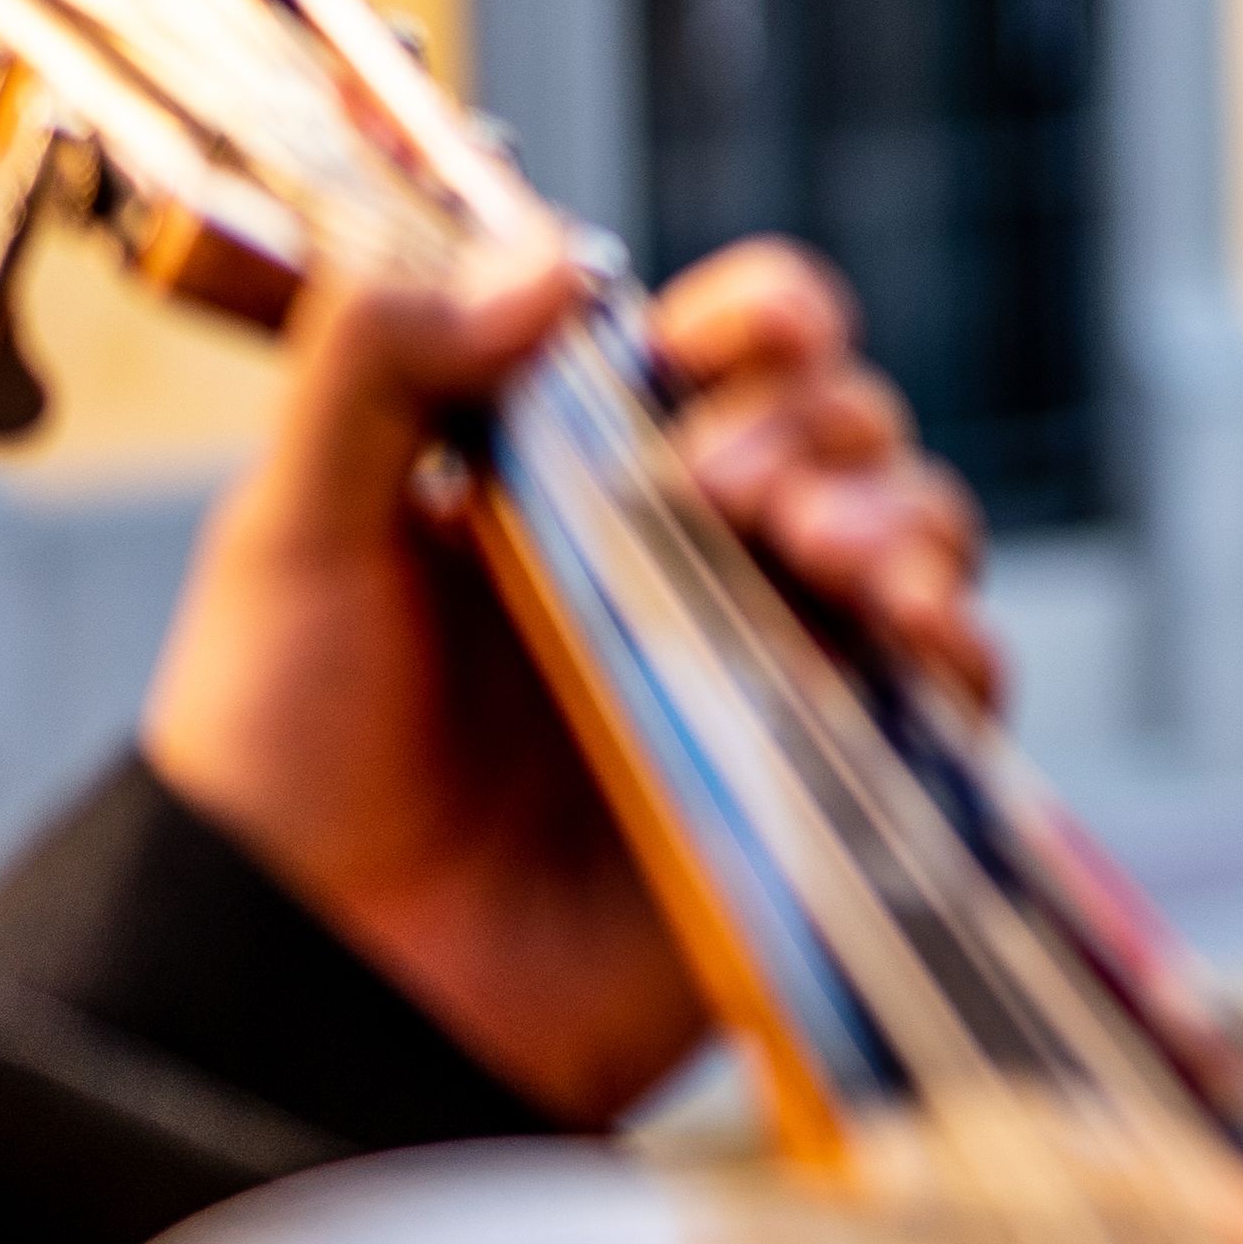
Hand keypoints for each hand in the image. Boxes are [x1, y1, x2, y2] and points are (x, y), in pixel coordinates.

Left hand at [137, 237, 994, 1124]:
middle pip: (845, 427)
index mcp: (583, 478)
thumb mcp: (291, 536)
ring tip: (825, 554)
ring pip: (919, 535)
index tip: (735, 336)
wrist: (309, 981)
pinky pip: (950, 698)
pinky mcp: (817, 793)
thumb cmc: (277, 764)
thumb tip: (552, 262)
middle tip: (726, 489)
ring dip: (903, 512)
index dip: (760, 318)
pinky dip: (965, 645)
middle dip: (820, 423)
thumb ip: (384, 365)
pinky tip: (918, 629)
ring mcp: (765, 675)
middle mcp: (694, 562)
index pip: (727, 352)